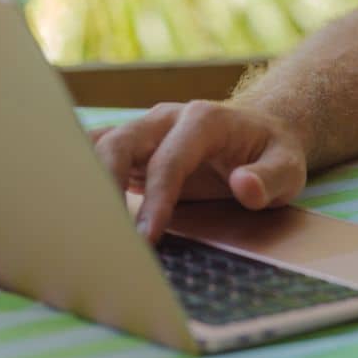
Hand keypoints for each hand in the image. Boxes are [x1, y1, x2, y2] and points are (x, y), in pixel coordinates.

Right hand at [90, 101, 308, 241]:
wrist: (260, 130)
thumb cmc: (272, 153)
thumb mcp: (289, 167)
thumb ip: (270, 178)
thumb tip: (244, 187)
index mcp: (204, 120)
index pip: (170, 159)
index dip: (157, 198)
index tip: (147, 238)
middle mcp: (167, 119)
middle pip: (121, 142)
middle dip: (105, 184)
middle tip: (102, 234)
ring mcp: (146, 131)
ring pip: (99, 145)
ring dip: (85, 181)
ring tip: (78, 226)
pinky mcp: (133, 148)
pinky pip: (96, 153)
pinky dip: (79, 175)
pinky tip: (68, 207)